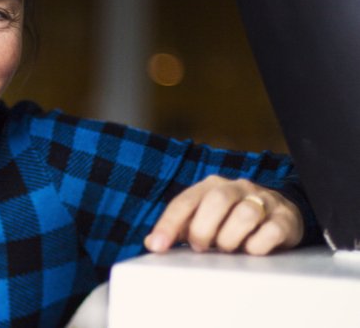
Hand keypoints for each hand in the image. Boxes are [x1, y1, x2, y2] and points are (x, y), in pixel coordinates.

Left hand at [144, 175, 303, 255]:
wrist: (280, 212)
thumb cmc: (232, 219)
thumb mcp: (204, 220)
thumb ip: (179, 229)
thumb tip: (152, 243)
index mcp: (211, 186)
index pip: (185, 201)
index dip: (169, 224)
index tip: (158, 246)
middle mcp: (237, 188)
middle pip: (216, 200)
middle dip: (203, 229)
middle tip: (201, 247)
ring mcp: (263, 200)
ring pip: (245, 214)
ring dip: (230, 239)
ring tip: (227, 249)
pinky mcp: (285, 218)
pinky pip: (271, 231)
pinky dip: (257, 246)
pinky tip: (250, 250)